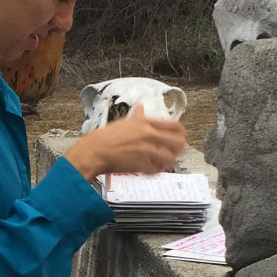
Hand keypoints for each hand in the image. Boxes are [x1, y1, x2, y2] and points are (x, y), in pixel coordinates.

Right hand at [65, 104, 186, 179]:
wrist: (95, 150)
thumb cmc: (107, 137)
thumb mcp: (124, 121)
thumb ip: (138, 115)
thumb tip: (141, 106)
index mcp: (145, 123)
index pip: (173, 125)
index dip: (181, 131)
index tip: (181, 135)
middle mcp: (148, 135)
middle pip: (177, 141)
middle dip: (180, 147)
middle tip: (178, 150)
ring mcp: (146, 151)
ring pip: (170, 157)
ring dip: (171, 160)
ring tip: (168, 161)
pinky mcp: (142, 164)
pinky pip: (157, 169)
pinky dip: (158, 170)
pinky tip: (155, 168)